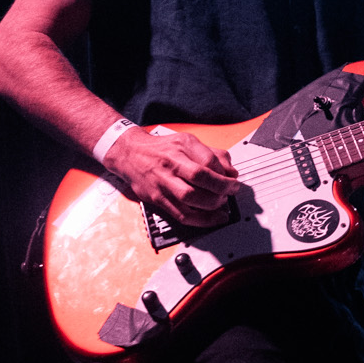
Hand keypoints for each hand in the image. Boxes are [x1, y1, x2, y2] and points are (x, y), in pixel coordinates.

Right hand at [104, 126, 238, 226]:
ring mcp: (162, 182)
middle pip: (199, 177)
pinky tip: (213, 219)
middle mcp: (171, 163)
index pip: (208, 160)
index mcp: (182, 146)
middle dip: (221, 189)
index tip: (232, 180)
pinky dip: (201, 220)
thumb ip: (213, 155)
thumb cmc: (162, 149)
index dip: (224, 173)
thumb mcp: (188, 142)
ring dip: (212, 205)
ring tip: (221, 204)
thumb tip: (232, 172)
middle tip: (230, 192)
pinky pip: (181, 214)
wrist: (130, 154)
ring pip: (190, 198)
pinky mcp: (157, 199)